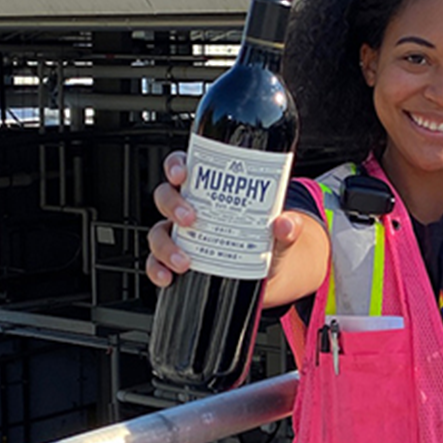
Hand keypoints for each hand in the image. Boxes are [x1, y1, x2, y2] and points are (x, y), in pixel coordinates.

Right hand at [143, 151, 309, 287]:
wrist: (269, 275)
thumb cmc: (267, 241)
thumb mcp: (280, 233)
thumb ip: (286, 228)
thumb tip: (285, 224)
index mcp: (210, 190)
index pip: (185, 167)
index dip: (176, 165)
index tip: (183, 173)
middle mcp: (189, 208)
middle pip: (165, 196)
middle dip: (172, 204)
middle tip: (191, 218)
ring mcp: (182, 236)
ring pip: (158, 231)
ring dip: (165, 245)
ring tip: (185, 261)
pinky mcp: (177, 260)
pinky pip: (156, 262)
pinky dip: (157, 270)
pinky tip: (168, 278)